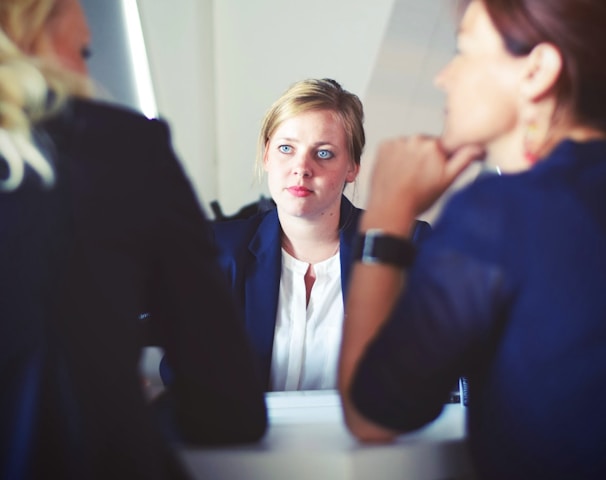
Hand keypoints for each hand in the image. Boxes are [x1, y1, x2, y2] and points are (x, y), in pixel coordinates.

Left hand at [364, 135, 482, 232]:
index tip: (434, 170)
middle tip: (420, 176)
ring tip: (407, 176)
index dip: (440, 159)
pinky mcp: (383, 146)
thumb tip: (478, 147)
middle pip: (425, 144)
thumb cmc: (418, 198)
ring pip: (409, 145)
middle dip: (424, 157)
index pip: (442, 146)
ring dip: (409, 156)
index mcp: (434, 145)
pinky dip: (395, 156)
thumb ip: (464, 159)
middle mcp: (415, 139)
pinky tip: (396, 171)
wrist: (391, 208)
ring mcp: (397, 142)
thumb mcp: (447, 180)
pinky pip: (393, 147)